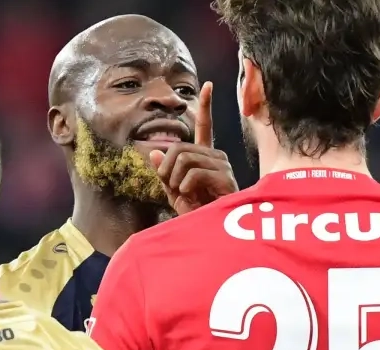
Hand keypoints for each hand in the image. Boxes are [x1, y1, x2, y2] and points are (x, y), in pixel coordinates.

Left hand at [150, 82, 237, 214]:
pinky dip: (184, 185)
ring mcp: (222, 165)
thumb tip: (155, 152)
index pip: (205, 126)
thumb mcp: (174, 192)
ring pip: (184, 158)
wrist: (211, 233)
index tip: (208, 85)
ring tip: (182, 193)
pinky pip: (193, 172)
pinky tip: (190, 196)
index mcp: (205, 156)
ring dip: (174, 178)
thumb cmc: (197, 213)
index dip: (206, 106)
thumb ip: (164, 173)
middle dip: (166, 168)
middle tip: (170, 186)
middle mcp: (216, 156)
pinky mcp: (225, 177)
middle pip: (180, 147)